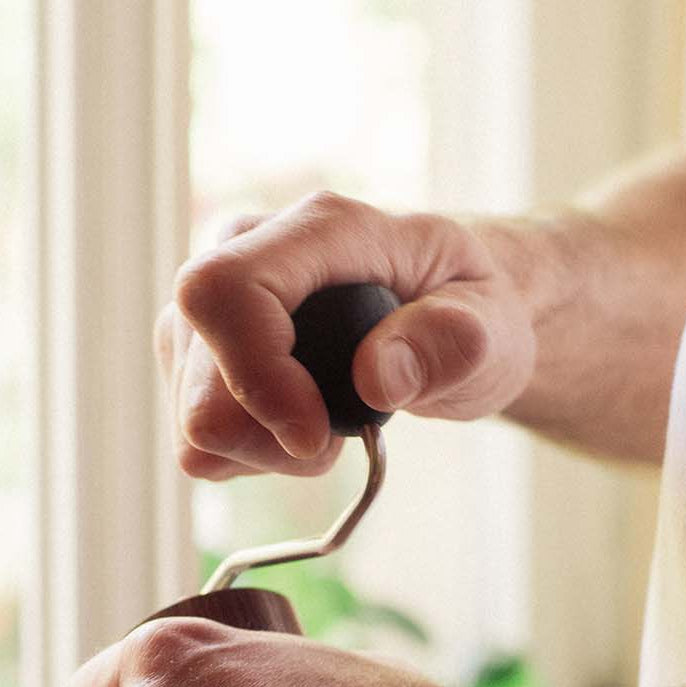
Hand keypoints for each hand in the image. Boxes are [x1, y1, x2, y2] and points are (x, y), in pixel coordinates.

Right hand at [156, 192, 537, 479]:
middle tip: (338, 438)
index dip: (254, 377)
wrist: (449, 315)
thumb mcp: (492, 326)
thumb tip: (378, 377)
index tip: (313, 437)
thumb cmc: (467, 311)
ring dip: (262, 450)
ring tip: (325, 427)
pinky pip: (196, 441)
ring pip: (193, 420)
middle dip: (269, 437)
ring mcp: (212, 308)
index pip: (224, 292)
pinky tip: (294, 428)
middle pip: (199, 378)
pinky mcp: (196, 357)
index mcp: (317, 231)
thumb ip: (450, 342)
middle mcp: (243, 254)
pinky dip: (248, 455)